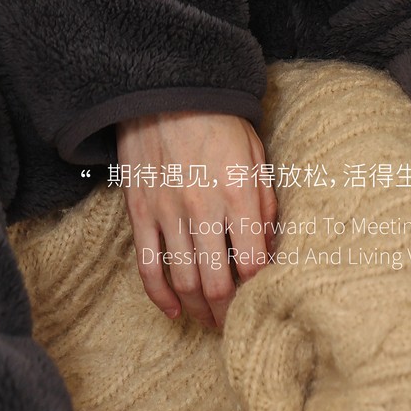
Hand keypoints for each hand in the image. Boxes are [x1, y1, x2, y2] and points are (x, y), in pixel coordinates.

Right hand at [115, 109, 277, 329]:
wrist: (167, 88)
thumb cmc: (219, 119)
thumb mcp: (256, 152)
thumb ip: (265, 202)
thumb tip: (270, 247)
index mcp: (238, 192)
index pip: (253, 262)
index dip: (259, 289)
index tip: (263, 298)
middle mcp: (202, 208)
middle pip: (217, 283)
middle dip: (229, 312)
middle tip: (235, 323)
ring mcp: (167, 212)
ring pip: (184, 281)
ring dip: (199, 309)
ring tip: (210, 320)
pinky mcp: (140, 211)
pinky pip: (148, 265)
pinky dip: (161, 295)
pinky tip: (175, 309)